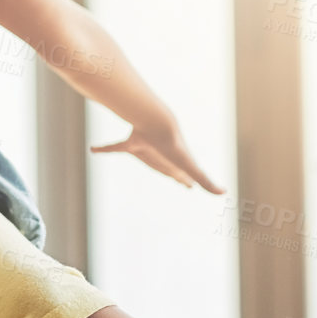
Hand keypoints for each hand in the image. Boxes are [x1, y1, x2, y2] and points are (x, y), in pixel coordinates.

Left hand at [92, 104, 224, 192]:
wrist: (159, 125)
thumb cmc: (174, 146)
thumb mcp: (190, 167)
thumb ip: (205, 180)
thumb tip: (224, 192)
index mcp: (172, 165)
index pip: (181, 176)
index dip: (184, 181)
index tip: (187, 185)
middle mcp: (159, 157)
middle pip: (163, 167)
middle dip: (165, 171)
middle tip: (167, 175)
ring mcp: (146, 150)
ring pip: (142, 156)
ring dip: (138, 155)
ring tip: (135, 151)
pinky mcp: (130, 144)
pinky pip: (114, 147)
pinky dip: (103, 148)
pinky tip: (92, 149)